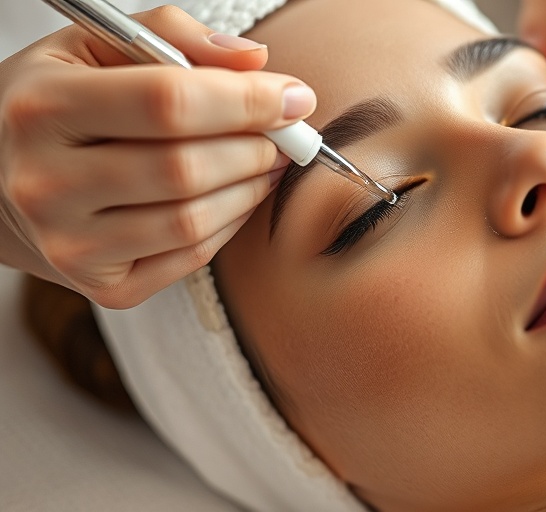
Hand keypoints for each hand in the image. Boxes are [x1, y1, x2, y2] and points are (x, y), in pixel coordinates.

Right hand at [0, 5, 315, 307]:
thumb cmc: (53, 107)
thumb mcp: (93, 48)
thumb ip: (173, 37)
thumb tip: (258, 62)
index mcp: (43, 109)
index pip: (167, 103)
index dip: (245, 100)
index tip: (293, 96)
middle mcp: (47, 185)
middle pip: (186, 168)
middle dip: (256, 146)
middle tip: (285, 132)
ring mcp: (72, 246)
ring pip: (194, 220)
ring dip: (252, 187)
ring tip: (268, 160)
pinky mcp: (104, 288)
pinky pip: (192, 255)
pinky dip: (231, 222)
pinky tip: (238, 194)